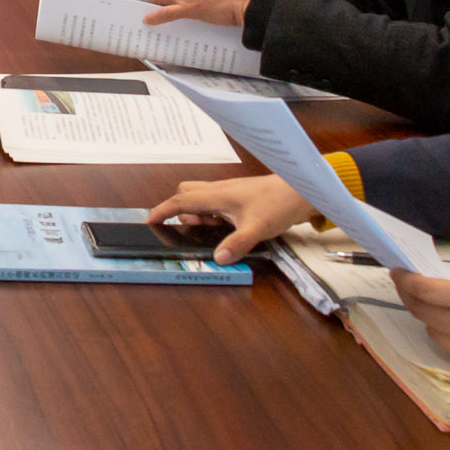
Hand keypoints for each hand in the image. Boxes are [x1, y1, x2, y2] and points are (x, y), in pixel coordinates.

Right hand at [145, 174, 313, 264]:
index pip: (181, 200)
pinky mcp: (238, 197)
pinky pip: (214, 204)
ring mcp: (229, 193)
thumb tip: (217, 259)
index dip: (162, 210)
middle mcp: (219, 191)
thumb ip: (236, 245)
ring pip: (201, 198)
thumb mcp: (256, 229)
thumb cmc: (278, 204)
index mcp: (217, 195)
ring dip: (199, 214)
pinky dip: (212, 215)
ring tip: (212, 232)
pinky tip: (225, 228)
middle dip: (180, 211)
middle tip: (189, 231)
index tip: (149, 221)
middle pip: (186, 194)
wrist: (300, 190)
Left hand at [391, 273, 449, 382]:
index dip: (404, 280)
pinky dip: (449, 337)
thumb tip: (442, 292)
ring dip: (430, 318)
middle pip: (420, 310)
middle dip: (408, 296)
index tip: (397, 272)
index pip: (422, 290)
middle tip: (405, 286)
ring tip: (436, 308)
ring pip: (432, 331)